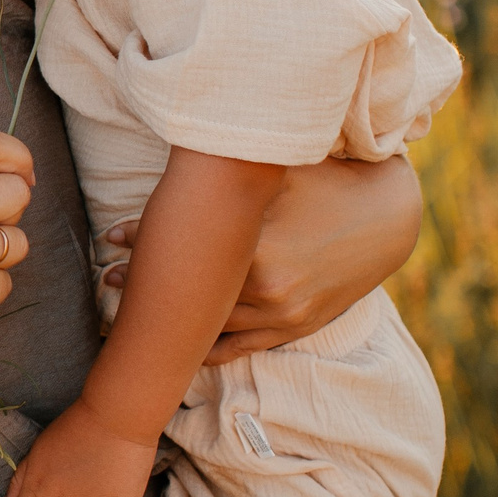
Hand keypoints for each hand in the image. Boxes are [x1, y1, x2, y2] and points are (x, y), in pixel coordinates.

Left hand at [99, 152, 420, 364]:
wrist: (388, 217)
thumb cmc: (325, 183)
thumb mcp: (278, 173)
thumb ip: (229, 174)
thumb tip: (177, 149)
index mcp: (260, 249)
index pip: (187, 253)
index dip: (145, 244)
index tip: (113, 238)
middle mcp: (269, 289)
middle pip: (192, 295)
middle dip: (147, 286)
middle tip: (110, 278)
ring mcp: (283, 315)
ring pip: (211, 328)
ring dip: (172, 321)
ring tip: (130, 311)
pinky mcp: (294, 328)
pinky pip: (239, 347)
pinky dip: (206, 347)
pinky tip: (178, 344)